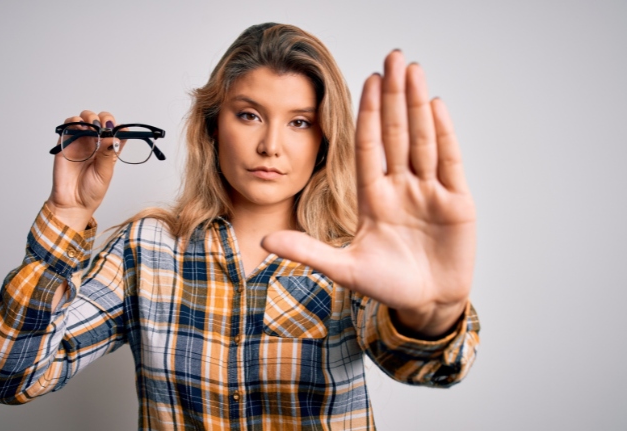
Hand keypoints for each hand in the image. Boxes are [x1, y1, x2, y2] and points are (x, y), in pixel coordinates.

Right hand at [47, 110, 120, 230]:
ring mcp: (80, 141)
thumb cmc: (91, 191)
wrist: (72, 203)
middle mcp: (95, 143)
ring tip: (93, 126)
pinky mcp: (65, 142)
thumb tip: (113, 136)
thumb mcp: (105, 173)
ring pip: (85, 118)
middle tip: (105, 127)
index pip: (117, 131)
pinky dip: (74, 120)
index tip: (121, 130)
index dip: (120, 127)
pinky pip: (69, 124)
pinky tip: (80, 126)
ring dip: (90, 117)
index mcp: (108, 150)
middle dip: (105, 119)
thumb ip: (107, 154)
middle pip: (101, 121)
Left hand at [262, 50, 475, 336]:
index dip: (369, 114)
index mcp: (374, 197)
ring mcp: (429, 192)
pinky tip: (435, 105)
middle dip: (394, 95)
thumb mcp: (343, 268)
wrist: (426, 304)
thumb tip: (265, 240)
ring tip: (413, 70)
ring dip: (417, 104)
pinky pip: (449, 161)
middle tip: (392, 57)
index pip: (369, 146)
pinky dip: (443, 133)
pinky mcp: (457, 202)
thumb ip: (307, 251)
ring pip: (421, 139)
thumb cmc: (386, 286)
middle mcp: (401, 187)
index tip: (366, 81)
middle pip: (397, 133)